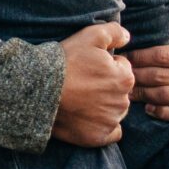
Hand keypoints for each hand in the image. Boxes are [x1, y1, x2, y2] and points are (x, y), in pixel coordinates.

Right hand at [53, 22, 133, 146]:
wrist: (40, 91)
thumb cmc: (66, 62)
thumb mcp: (91, 36)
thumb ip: (115, 32)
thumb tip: (128, 37)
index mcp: (125, 78)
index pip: (122, 69)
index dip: (105, 65)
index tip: (88, 67)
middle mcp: (123, 102)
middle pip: (119, 91)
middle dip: (106, 86)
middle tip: (83, 82)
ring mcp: (110, 121)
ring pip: (115, 110)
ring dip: (104, 105)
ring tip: (81, 98)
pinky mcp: (98, 137)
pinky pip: (111, 133)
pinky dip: (103, 126)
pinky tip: (88, 118)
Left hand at [128, 0, 168, 120]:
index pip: (161, 56)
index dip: (138, 56)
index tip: (122, 55)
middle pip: (158, 77)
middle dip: (134, 74)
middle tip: (114, 73)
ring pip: (161, 95)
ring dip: (140, 92)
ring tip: (123, 87)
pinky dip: (158, 111)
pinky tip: (145, 106)